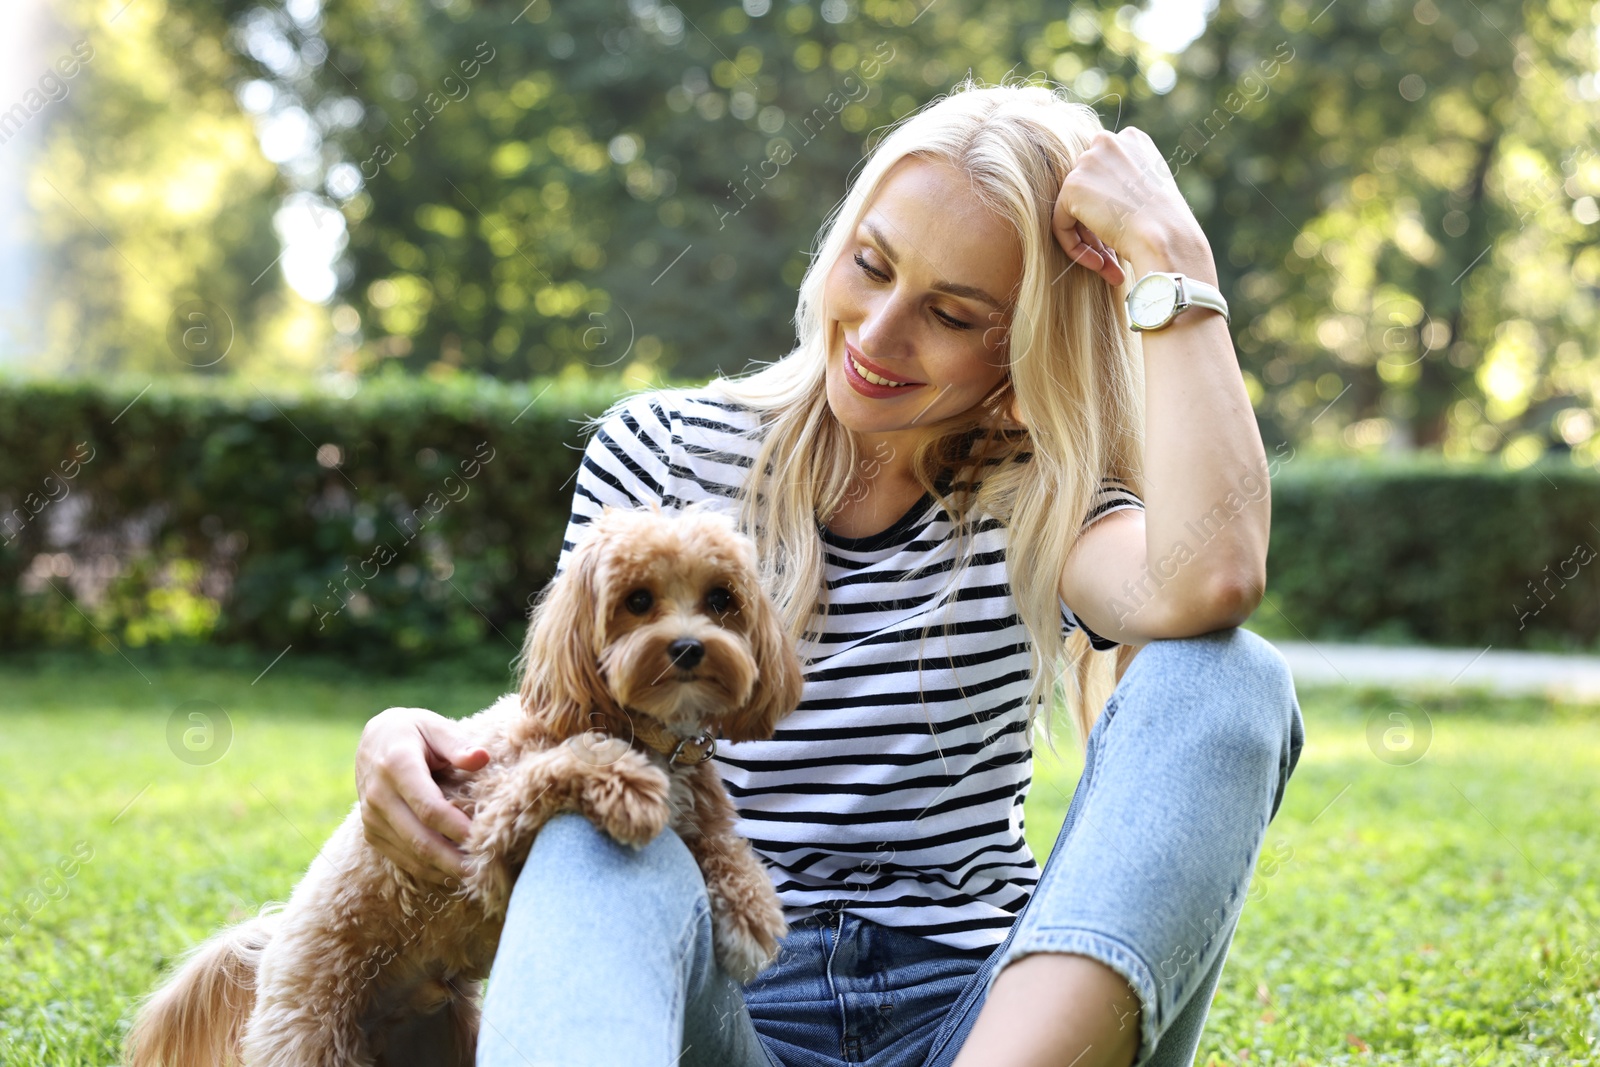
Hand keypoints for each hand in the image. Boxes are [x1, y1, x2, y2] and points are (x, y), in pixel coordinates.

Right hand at [356, 706, 490, 884]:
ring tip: (474, 876)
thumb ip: (457, 743)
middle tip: (483, 870)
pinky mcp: (372, 832)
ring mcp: (372, 817)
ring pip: (410, 854)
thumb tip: (481, 758)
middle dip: (452, 859)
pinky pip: (401, 858)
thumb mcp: (434, 726)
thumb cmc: (413, 731)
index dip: (456, 827)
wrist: (373, 740)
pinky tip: (452, 875)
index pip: (428, 807)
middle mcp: (378, 795)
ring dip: (442, 869)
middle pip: (419, 838)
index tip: (482, 839)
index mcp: (396, 765)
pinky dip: (427, 870)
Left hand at [1052, 126, 1208, 286]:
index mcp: (1132, 139)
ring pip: (1074, 209)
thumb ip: (1127, 183)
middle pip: (1088, 191)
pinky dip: (1074, 248)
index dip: (1113, 208)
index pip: (1106, 175)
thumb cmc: (1169, 224)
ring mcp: (1088, 161)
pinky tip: (1098, 264)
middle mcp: (1107, 142)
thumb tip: (1105, 201)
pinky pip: (1061, 224)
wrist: (1167, 236)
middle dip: (1097, 225)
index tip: (1126, 232)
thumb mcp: (1154, 190)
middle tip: (1113, 256)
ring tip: (1108, 265)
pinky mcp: (1072, 187)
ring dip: (1089, 240)